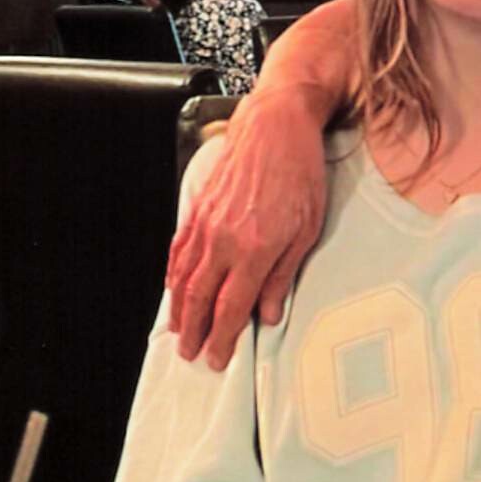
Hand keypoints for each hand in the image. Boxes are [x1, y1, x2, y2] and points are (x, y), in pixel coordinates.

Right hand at [166, 87, 329, 367]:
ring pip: (183, 277)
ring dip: (178, 308)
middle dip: (193, 332)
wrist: (277, 122)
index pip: (230, 308)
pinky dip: (173, 274)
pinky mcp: (198, 206)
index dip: (222, 339)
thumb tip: (270, 314)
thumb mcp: (307, 227)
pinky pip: (179, 249)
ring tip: (178, 331)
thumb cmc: (300, 170)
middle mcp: (223, 240)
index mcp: (254, 249)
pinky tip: (174, 286)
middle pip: (200, 299)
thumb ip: (285, 275)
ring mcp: (206, 223)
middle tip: (191, 355)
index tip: (218, 359)